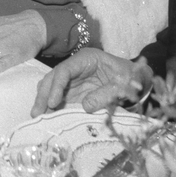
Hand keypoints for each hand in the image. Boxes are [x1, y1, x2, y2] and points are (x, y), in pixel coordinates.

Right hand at [31, 49, 151, 115]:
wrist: (139, 80)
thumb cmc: (132, 77)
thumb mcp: (123, 84)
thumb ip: (106, 94)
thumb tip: (85, 107)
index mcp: (85, 59)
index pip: (64, 70)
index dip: (56, 86)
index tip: (53, 103)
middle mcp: (75, 67)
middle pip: (52, 78)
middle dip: (43, 95)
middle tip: (36, 113)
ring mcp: (73, 79)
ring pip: (51, 86)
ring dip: (44, 101)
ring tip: (38, 117)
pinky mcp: (74, 91)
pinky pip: (59, 98)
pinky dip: (52, 107)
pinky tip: (48, 117)